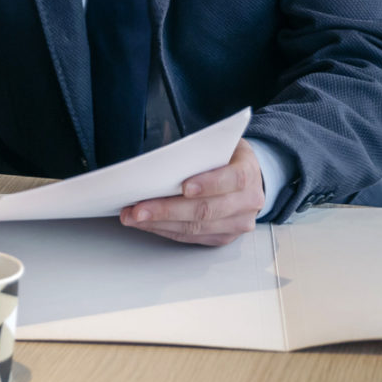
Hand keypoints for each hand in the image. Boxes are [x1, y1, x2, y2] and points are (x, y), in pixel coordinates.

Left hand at [120, 139, 265, 245]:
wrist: (248, 177)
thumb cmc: (226, 157)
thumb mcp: (218, 143)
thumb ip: (198, 150)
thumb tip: (161, 160)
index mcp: (248, 171)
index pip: (234, 179)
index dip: (209, 184)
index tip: (184, 187)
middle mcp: (248, 201)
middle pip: (207, 210)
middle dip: (168, 210)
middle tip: (138, 209)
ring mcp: (237, 223)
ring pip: (196, 228)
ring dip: (160, 223)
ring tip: (133, 217)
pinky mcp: (224, 237)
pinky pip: (192, 237)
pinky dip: (165, 230)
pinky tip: (147, 224)